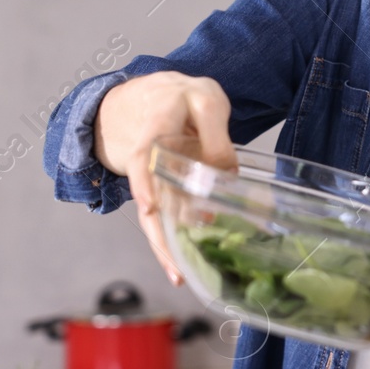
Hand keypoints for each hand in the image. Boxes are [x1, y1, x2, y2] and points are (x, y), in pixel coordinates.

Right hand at [94, 72, 236, 286]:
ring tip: (178, 273)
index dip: (143, 180)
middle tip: (171, 254)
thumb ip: (217, 138)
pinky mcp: (158, 190)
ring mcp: (150, 174)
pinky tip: (178, 269)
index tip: (147, 207)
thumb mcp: (207, 103)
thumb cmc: (185, 100)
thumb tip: (226, 178)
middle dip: (156, 225)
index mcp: (158, 121)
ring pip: (150, 212)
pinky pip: (159, 218)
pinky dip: (169, 243)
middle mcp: (147, 152)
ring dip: (164, 244)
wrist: (156, 95)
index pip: (145, 152)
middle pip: (143, 194)